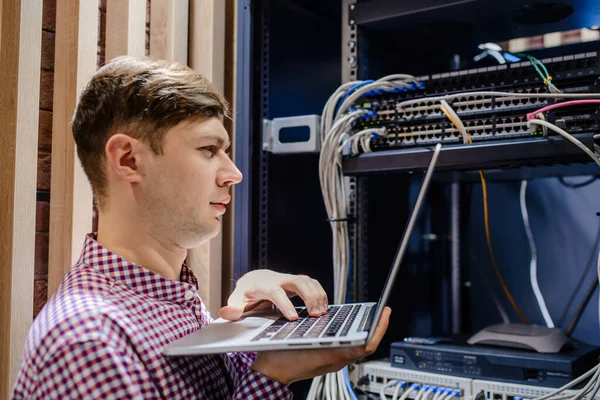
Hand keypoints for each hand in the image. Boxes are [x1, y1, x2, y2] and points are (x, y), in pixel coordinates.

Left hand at [219, 269, 327, 320]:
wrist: (255, 279)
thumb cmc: (246, 293)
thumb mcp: (236, 300)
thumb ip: (232, 307)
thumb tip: (225, 314)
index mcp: (264, 285)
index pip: (276, 292)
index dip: (285, 304)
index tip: (293, 318)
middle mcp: (279, 279)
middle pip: (298, 282)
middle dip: (309, 296)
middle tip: (316, 315)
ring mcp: (290, 279)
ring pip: (307, 281)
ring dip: (317, 295)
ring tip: (322, 314)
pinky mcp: (298, 281)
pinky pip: (313, 283)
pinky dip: (320, 293)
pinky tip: (324, 307)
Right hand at [250, 306, 391, 384]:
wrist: (272, 371)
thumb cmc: (284, 357)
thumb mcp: (304, 341)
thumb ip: (327, 340)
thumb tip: (348, 331)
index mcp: (335, 356)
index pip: (367, 344)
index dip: (379, 328)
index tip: (384, 313)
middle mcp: (338, 360)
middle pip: (367, 344)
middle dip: (377, 327)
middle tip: (382, 311)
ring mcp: (334, 361)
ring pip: (359, 346)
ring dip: (367, 331)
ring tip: (370, 316)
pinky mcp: (329, 359)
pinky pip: (349, 347)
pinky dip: (355, 335)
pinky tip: (351, 325)